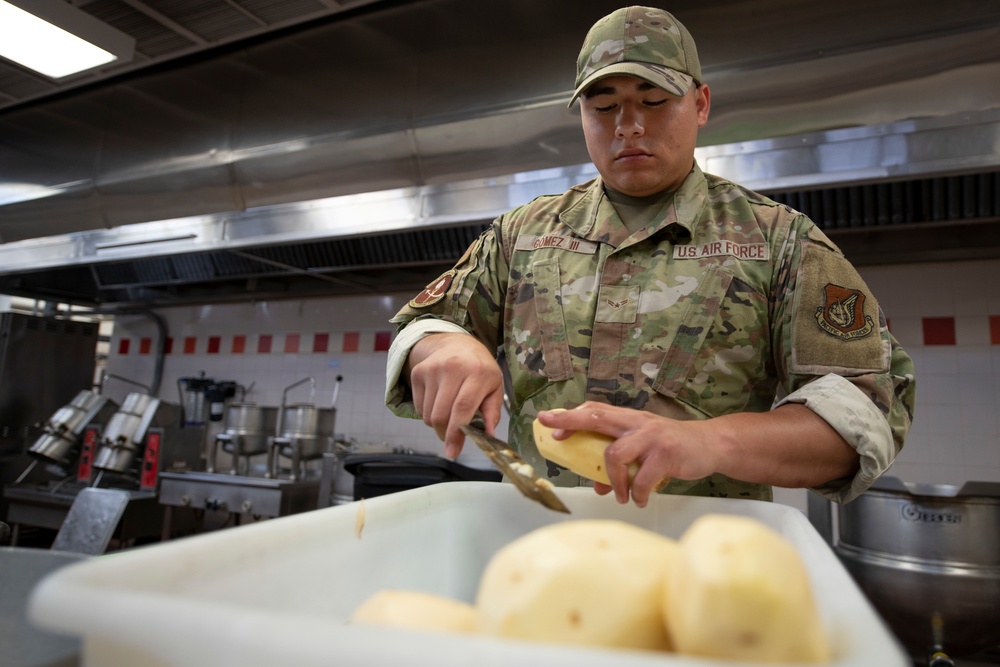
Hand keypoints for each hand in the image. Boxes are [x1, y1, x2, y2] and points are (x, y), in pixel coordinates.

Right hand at [406, 333, 503, 457]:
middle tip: (452, 439)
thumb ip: (492, 412)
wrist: (457, 343)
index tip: (453, 451)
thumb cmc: (479, 369)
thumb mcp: (494, 387)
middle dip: (445, 434)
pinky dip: (428, 413)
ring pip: (428, 414)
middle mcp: (453, 368)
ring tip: (449, 414)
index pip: (463, 407)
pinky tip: (439, 402)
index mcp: (478, 372)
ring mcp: (432, 369)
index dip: (456, 433)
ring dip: (438, 424)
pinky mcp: (418, 372)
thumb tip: (488, 435)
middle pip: (441, 414)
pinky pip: (419, 407)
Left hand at [535, 403, 722, 507]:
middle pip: (598, 417)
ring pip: (615, 454)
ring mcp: (651, 436)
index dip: (571, 415)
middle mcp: (637, 422)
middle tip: (555, 435)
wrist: (710, 444)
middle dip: (571, 423)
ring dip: (612, 480)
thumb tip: (600, 485)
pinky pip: (641, 478)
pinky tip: (638, 500)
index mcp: (629, 419)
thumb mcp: (645, 451)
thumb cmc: (672, 447)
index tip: (549, 420)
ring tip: (618, 496)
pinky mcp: (666, 454)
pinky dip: (636, 493)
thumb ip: (622, 464)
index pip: (595, 410)